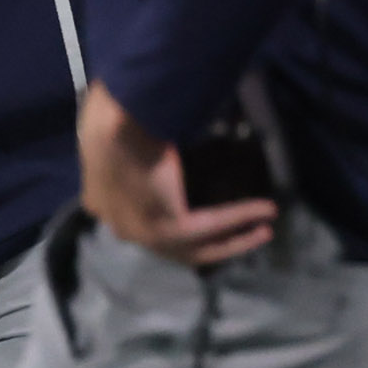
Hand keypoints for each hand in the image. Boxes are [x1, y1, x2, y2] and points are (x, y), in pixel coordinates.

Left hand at [80, 79, 275, 267]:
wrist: (113, 124)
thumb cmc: (116, 122)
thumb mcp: (121, 142)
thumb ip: (137, 158)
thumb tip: (164, 148)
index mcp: (102, 203)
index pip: (142, 223)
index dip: (177, 225)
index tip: (205, 219)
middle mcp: (119, 224)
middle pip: (173, 245)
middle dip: (214, 243)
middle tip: (248, 233)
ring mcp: (140, 232)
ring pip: (195, 245)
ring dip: (234, 238)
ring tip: (265, 229)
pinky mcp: (166, 228)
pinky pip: (210, 226)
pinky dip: (239, 216)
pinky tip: (265, 209)